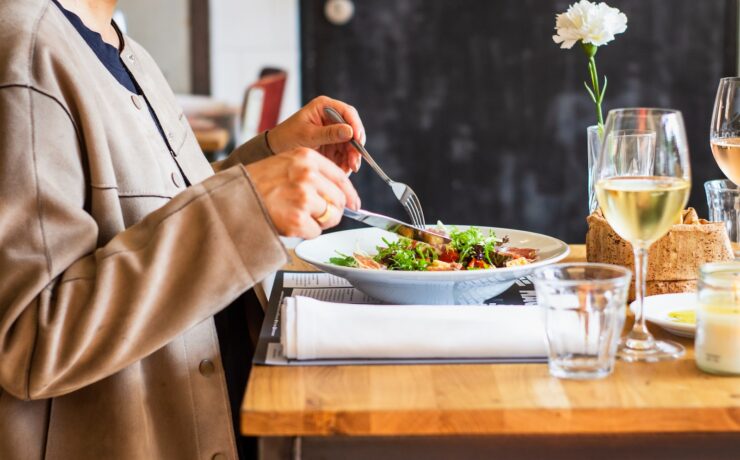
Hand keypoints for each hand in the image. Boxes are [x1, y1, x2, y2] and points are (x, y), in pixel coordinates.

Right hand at [245, 148, 360, 238]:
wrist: (233, 197)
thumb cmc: (257, 182)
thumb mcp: (286, 163)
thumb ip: (312, 172)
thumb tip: (341, 194)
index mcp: (307, 158)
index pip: (341, 178)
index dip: (350, 195)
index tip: (355, 204)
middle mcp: (308, 175)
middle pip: (339, 200)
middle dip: (333, 211)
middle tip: (318, 215)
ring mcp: (303, 197)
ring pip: (330, 217)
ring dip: (318, 222)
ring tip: (298, 216)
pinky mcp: (297, 219)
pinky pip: (316, 232)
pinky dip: (306, 232)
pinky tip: (289, 223)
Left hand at [267, 96, 365, 172]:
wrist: (275, 149)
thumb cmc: (287, 136)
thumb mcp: (307, 135)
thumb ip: (329, 134)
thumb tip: (350, 132)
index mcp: (324, 107)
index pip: (347, 112)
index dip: (356, 125)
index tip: (358, 140)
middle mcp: (331, 117)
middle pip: (352, 130)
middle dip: (355, 147)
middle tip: (354, 162)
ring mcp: (333, 131)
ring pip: (350, 144)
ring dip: (351, 157)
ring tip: (349, 169)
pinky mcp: (332, 144)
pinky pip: (344, 153)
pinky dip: (345, 162)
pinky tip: (344, 170)